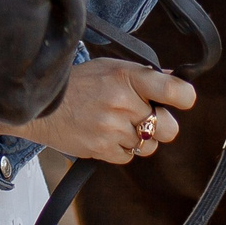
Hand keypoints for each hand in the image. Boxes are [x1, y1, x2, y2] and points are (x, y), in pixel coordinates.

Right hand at [0, 60, 196, 164]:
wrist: (41, 106)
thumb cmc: (77, 83)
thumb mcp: (110, 66)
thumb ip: (143, 74)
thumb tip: (176, 77)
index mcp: (128, 77)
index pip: (176, 91)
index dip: (184, 97)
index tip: (181, 99)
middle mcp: (123, 104)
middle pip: (169, 128)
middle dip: (162, 125)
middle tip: (145, 116)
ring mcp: (113, 130)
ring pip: (149, 146)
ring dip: (140, 138)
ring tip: (118, 124)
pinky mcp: (103, 151)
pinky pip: (129, 157)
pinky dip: (122, 149)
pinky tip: (107, 134)